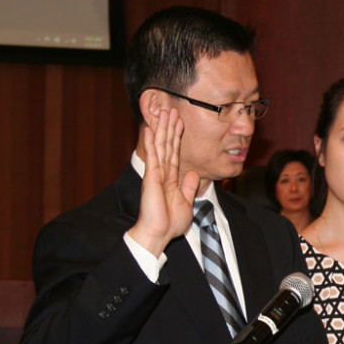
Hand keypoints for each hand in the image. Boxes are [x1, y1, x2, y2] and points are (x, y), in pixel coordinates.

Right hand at [128, 108, 199, 255]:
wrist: (158, 233)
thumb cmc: (168, 222)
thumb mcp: (186, 202)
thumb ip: (188, 187)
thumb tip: (193, 173)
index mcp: (170, 179)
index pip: (175, 153)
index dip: (177, 137)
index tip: (180, 123)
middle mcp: (162, 173)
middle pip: (167, 145)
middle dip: (169, 127)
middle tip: (171, 109)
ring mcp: (156, 174)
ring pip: (160, 146)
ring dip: (162, 128)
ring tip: (163, 112)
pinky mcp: (151, 178)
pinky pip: (153, 157)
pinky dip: (152, 142)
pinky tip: (151, 129)